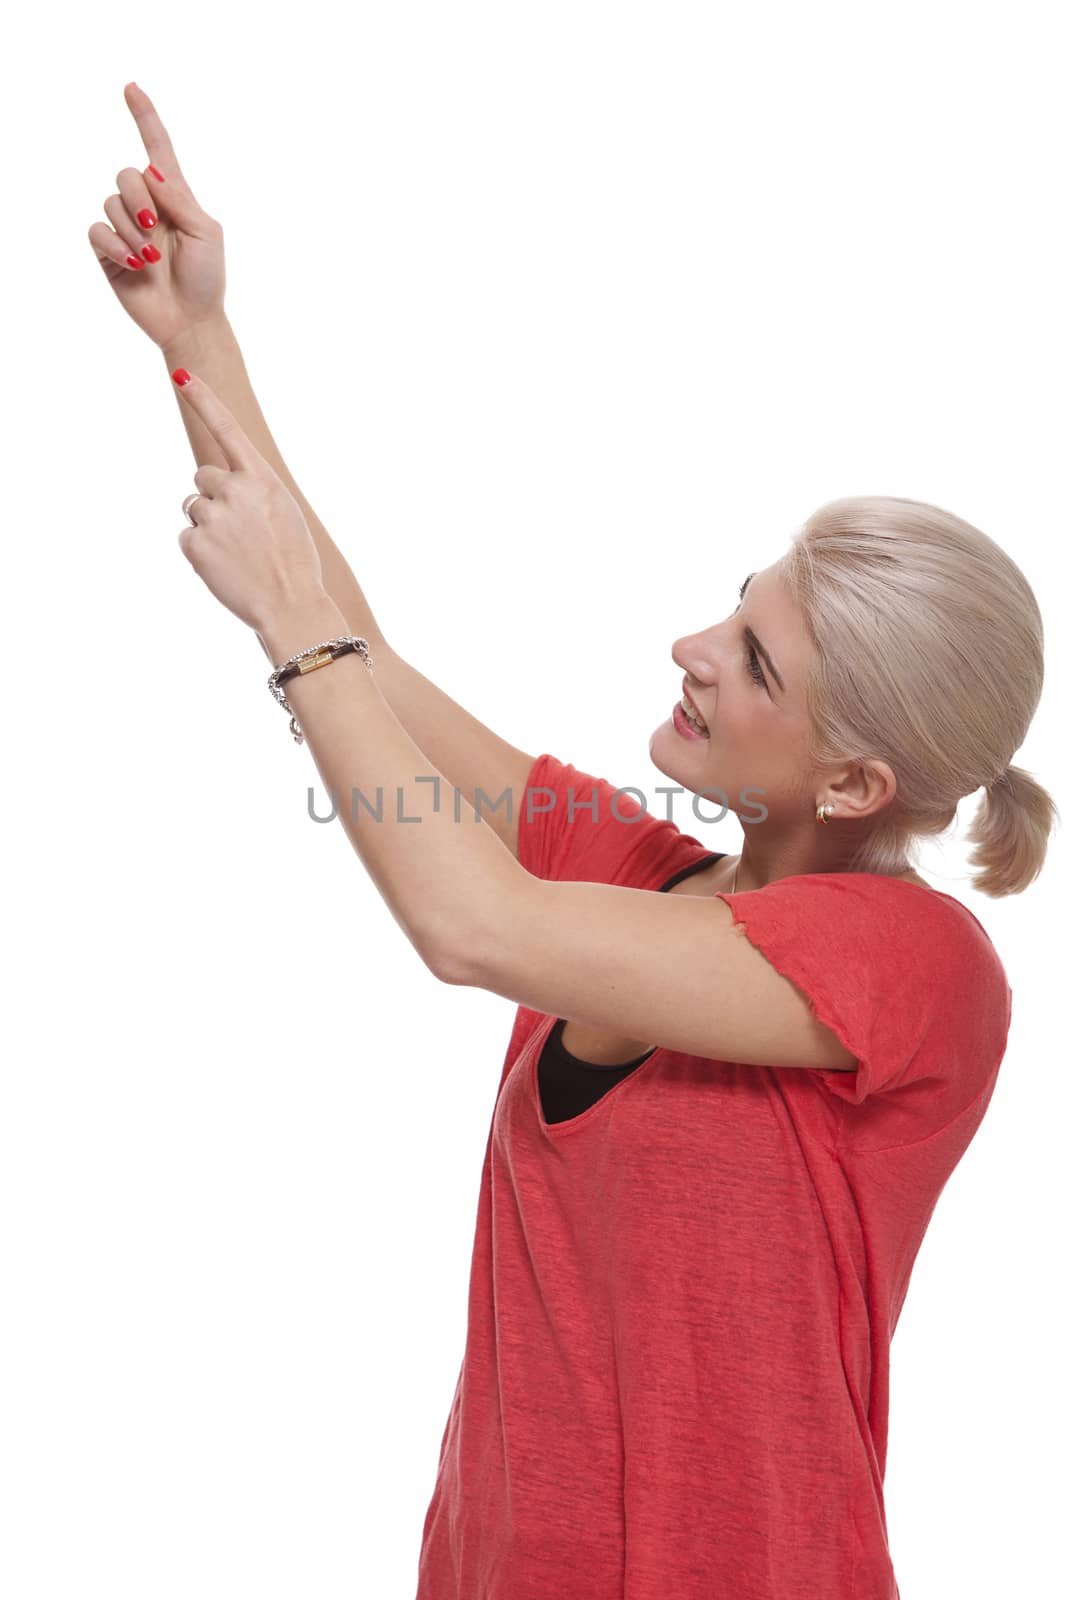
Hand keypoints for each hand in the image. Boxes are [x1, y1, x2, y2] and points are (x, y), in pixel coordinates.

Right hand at [88, 82, 226, 350]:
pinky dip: (116, 245)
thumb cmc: (207, 278)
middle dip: (139, 197)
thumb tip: (151, 171)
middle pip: (126, 175)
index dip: (145, 119)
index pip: (157, 150)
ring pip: (110, 203)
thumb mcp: (206, 233)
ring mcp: (126, 228)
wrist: (192, 320)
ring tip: (151, 257)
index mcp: (175, 197)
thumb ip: (181, 199)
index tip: (132, 88)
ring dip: (131, 229)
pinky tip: (135, 264)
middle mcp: (147, 207)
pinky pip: (97, 231)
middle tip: (154, 227)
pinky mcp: (109, 252)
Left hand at [172, 370, 326, 632]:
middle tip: (239, 531)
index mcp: (262, 478)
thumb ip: (252, 490)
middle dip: (213, 497)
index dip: (203, 399)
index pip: (227, 428)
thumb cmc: (293, 562)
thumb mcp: (283, 513)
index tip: (181, 373)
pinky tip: (224, 567)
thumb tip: (210, 483)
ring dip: (207, 526)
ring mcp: (213, 516)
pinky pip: (186, 537)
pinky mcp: (195, 544)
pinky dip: (200, 553)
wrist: (292, 606)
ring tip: (236, 553)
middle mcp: (235, 490)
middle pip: (203, 477)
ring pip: (193, 508)